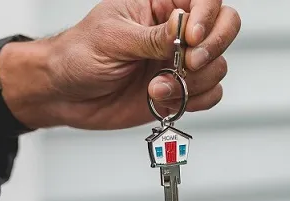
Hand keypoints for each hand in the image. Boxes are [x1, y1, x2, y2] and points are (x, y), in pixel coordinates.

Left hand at [0, 0, 239, 129]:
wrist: (64, 94)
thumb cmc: (78, 55)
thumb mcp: (112, 38)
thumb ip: (152, 37)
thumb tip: (184, 27)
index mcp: (160, 4)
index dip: (208, 16)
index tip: (191, 38)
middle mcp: (177, 31)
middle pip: (225, 26)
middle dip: (213, 48)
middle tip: (188, 64)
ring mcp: (181, 61)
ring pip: (218, 66)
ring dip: (192, 83)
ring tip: (156, 89)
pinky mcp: (180, 91)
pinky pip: (210, 94)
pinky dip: (193, 101)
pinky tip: (163, 101)